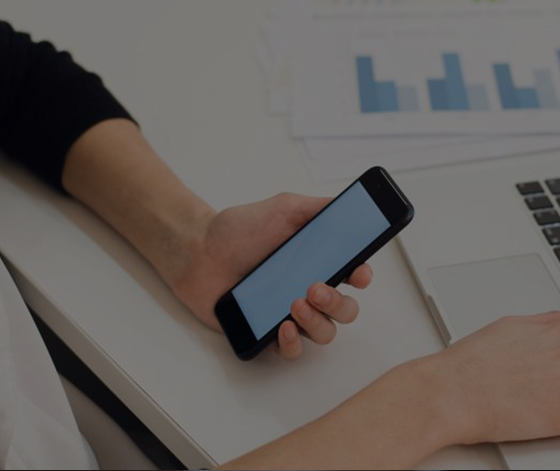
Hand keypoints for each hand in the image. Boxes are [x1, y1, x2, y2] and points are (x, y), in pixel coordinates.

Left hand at [166, 192, 372, 358]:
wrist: (197, 250)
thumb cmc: (239, 230)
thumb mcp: (284, 208)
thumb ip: (319, 208)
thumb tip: (352, 208)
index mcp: (318, 262)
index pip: (354, 275)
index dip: (362, 277)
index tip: (359, 273)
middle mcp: (308, 290)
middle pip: (345, 310)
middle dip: (338, 303)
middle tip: (316, 289)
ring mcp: (288, 314)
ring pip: (324, 333)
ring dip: (317, 322)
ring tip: (295, 303)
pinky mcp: (266, 334)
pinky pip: (291, 351)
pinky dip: (294, 343)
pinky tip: (284, 326)